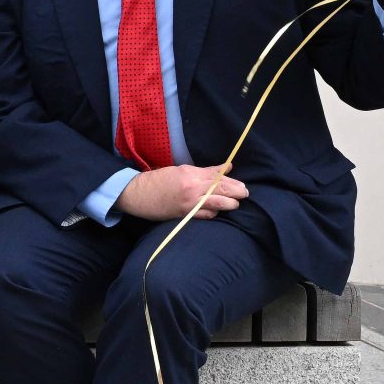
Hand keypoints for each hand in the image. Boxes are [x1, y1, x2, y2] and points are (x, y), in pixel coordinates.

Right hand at [116, 165, 246, 221]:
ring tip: (235, 204)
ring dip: (229, 204)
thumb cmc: (158, 180)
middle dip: (237, 192)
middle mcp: (192, 187)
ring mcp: (190, 202)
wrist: (138, 194)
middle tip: (245, 193)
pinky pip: (206, 215)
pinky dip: (214, 214)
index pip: (218, 176)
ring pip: (218, 203)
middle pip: (222, 189)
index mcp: (191, 173)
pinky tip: (217, 212)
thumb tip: (226, 168)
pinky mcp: (185, 214)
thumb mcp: (181, 170)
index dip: (232, 181)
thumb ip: (205, 171)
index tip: (242, 184)